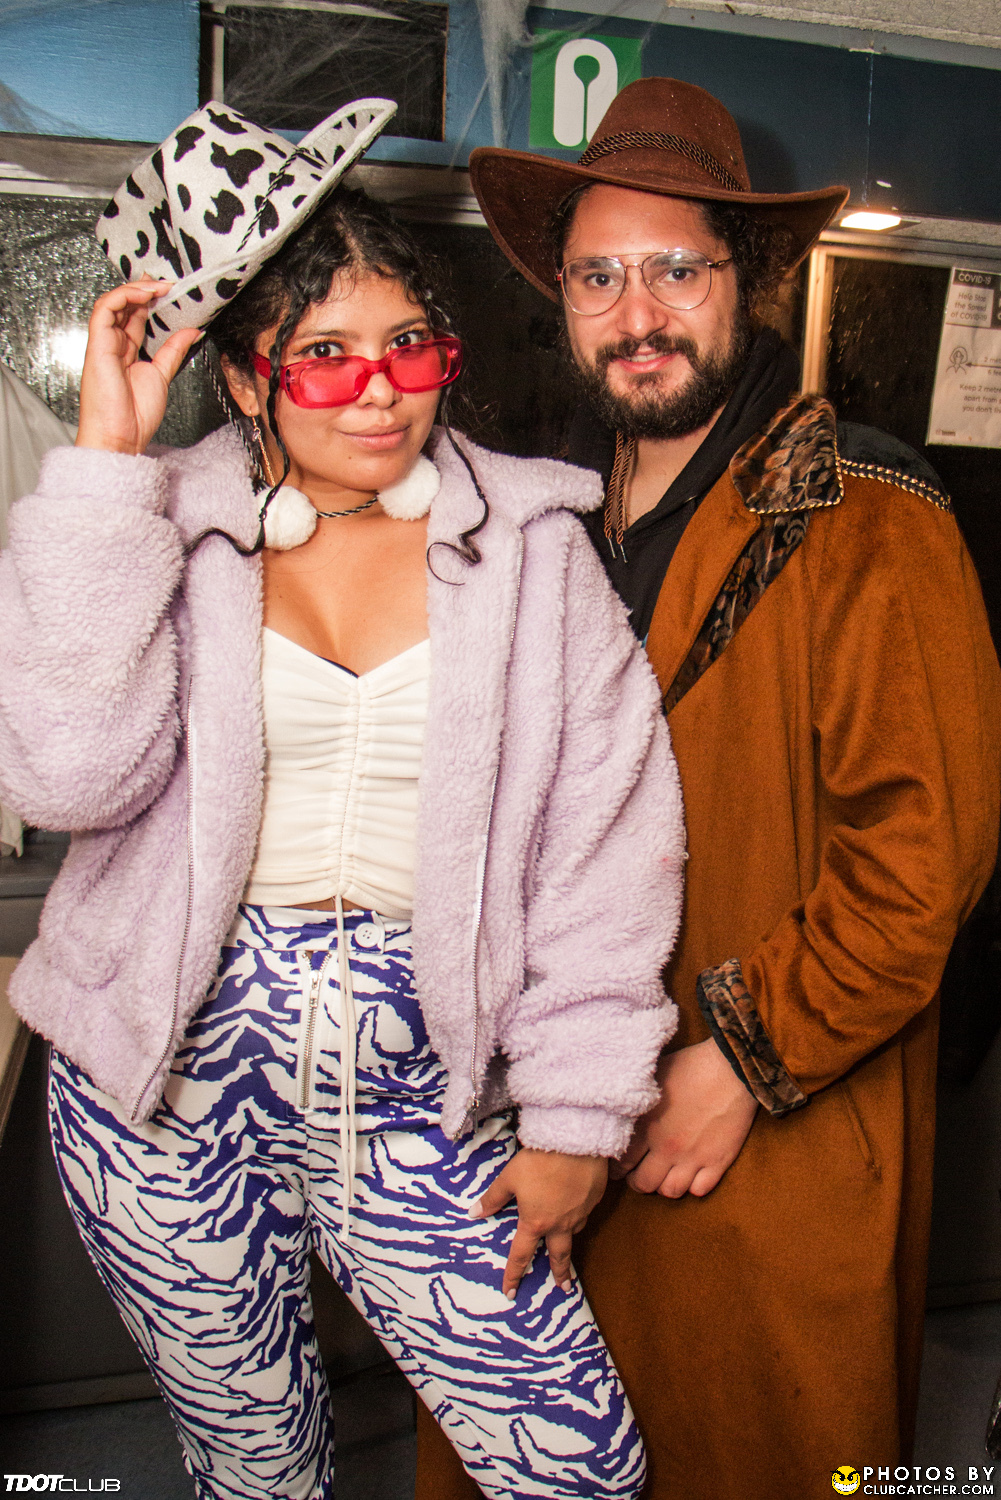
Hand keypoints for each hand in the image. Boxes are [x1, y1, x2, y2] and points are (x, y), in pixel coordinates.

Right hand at [76, 279, 202, 454]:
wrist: (121, 438)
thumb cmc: (134, 417)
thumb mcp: (162, 376)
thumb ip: (174, 351)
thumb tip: (191, 331)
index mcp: (126, 353)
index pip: (135, 318)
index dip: (150, 301)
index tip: (171, 292)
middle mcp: (113, 345)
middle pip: (125, 307)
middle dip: (144, 290)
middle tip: (168, 282)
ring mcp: (104, 344)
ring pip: (114, 303)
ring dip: (136, 289)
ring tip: (160, 285)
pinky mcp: (98, 344)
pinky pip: (105, 309)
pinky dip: (124, 296)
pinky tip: (145, 293)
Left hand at [474, 1148, 607, 1299]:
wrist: (576, 1141)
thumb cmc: (539, 1160)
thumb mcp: (510, 1177)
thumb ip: (493, 1198)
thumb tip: (474, 1213)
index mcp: (535, 1222)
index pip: (521, 1255)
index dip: (514, 1275)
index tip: (510, 1293)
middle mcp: (559, 1224)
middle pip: (559, 1256)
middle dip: (560, 1274)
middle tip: (563, 1288)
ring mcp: (579, 1213)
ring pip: (573, 1233)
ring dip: (569, 1241)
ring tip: (567, 1244)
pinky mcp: (593, 1200)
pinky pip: (584, 1214)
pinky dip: (578, 1216)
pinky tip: (576, 1207)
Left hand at [610, 1037, 757, 1197]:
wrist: (731, 1069)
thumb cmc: (690, 1066)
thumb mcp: (653, 1078)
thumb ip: (637, 1102)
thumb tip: (621, 1111)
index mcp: (647, 1127)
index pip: (623, 1162)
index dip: (617, 1168)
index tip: (617, 1168)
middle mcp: (667, 1148)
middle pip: (644, 1183)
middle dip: (637, 1182)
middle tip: (638, 1175)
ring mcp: (694, 1158)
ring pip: (671, 1191)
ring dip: (664, 1186)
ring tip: (663, 1176)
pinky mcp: (718, 1161)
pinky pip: (700, 1190)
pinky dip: (692, 1186)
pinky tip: (690, 1175)